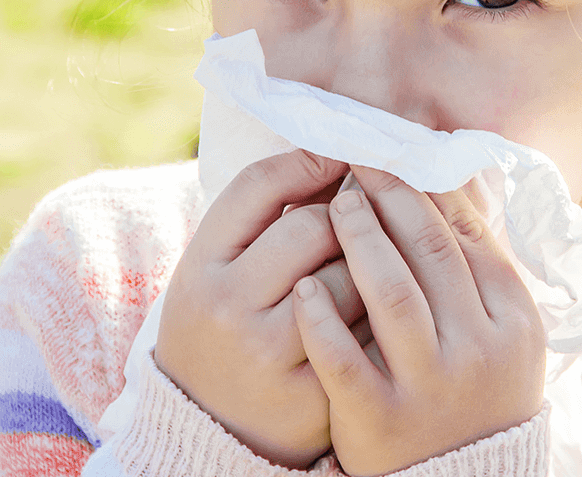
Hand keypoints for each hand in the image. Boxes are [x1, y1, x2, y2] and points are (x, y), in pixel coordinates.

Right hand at [155, 151, 367, 468]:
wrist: (209, 426)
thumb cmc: (225, 325)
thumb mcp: (218, 267)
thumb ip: (264, 214)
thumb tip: (339, 156)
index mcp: (200, 267)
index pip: (260, 185)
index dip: (308, 160)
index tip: (341, 154)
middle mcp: (227, 308)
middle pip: (313, 225)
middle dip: (346, 215)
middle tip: (359, 217)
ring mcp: (268, 355)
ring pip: (350, 275)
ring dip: (369, 263)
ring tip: (367, 267)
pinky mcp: (312, 394)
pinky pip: (369, 329)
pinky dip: (381, 313)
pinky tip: (380, 312)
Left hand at [293, 167, 546, 476]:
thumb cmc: (476, 387)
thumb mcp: (501, 329)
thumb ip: (481, 262)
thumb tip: (454, 177)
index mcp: (513, 320)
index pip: (469, 236)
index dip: (429, 190)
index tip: (397, 158)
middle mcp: (477, 349)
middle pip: (430, 253)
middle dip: (391, 200)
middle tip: (358, 166)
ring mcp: (431, 385)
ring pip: (392, 295)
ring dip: (360, 241)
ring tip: (335, 206)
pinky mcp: (381, 418)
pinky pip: (345, 358)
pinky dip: (323, 318)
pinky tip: (303, 287)